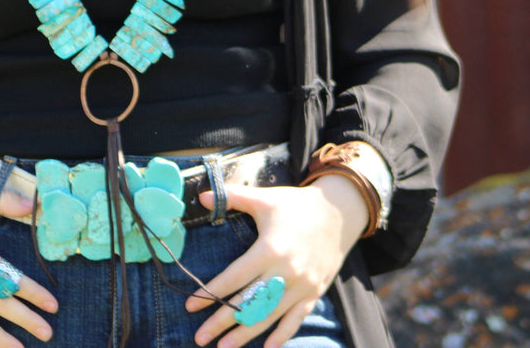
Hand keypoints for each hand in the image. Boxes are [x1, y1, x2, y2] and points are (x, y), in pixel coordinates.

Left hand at [186, 176, 367, 347]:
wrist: (338, 213)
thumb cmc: (294, 205)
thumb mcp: (263, 199)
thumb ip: (232, 197)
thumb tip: (201, 197)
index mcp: (270, 249)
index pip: (235, 277)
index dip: (211, 292)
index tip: (190, 305)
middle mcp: (286, 272)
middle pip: (249, 302)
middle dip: (222, 322)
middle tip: (200, 337)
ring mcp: (302, 286)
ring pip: (269, 316)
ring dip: (246, 334)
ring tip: (223, 347)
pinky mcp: (314, 293)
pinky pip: (296, 319)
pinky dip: (282, 335)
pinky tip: (267, 347)